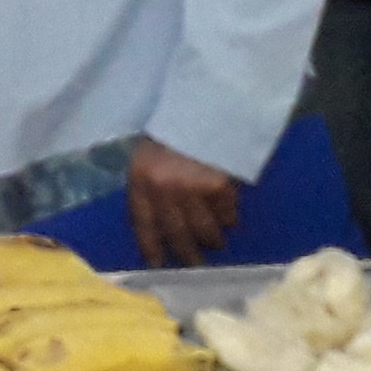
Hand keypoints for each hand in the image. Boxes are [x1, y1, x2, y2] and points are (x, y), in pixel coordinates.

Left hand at [124, 138, 241, 267]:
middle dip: (187, 254)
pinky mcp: (218, 187)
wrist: (206, 105)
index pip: (142, 223)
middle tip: (196, 265)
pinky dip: (230, 219)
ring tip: (216, 242)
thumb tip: (159, 224)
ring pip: (204, 231)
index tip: (157, 265)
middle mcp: (163, 189)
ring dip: (212, 240)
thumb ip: (150, 186)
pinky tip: (230, 216)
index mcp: (141, 179)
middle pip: (176, 234)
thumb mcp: (149, 155)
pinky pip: (227, 216)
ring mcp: (191, 190)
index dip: (150, 247)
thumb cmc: (174, 131)